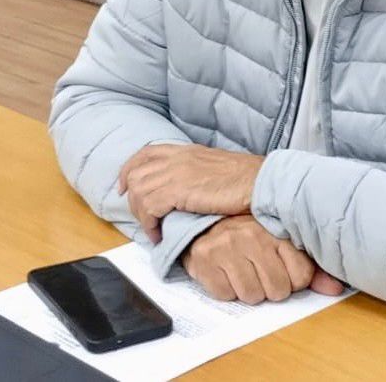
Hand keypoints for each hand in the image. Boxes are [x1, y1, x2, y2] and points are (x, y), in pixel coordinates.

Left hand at [117, 144, 264, 241]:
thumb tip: (184, 189)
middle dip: (132, 198)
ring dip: (141, 215)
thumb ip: (196, 173)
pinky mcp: (179, 190)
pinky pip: (149, 207)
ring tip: (154, 230)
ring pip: (139, 191)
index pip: (146, 153)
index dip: (129, 169)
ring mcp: (177, 172)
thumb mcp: (215, 168)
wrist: (261, 183)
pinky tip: (160, 234)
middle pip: (136, 173)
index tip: (124, 186)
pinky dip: (150, 224)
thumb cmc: (247, 181)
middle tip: (140, 218)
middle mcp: (177, 158)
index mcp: (186, 151)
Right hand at [181, 215, 345, 303]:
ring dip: (248, 291)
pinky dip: (226, 290)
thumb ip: (309, 267)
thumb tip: (335, 289)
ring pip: (252, 295)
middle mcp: (251, 236)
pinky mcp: (204, 261)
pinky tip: (225, 273)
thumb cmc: (248, 237)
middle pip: (277, 290)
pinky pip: (226, 295)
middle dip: (271, 289)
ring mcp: (226, 247)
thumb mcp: (280, 245)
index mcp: (275, 230)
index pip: (301, 276)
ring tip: (243, 271)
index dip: (293, 281)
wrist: (203, 224)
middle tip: (261, 273)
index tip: (283, 271)